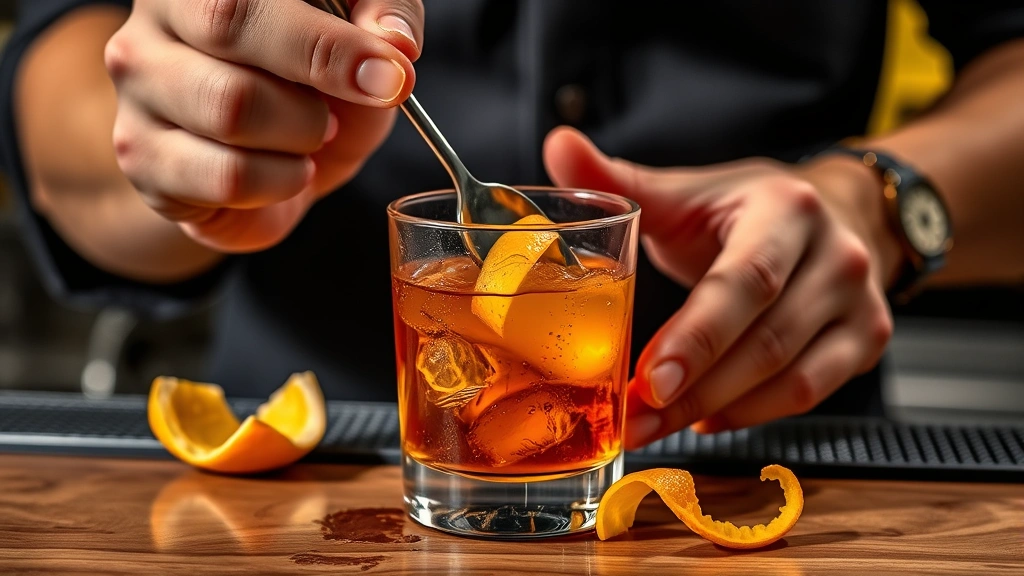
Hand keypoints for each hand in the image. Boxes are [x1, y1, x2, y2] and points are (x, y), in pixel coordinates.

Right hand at [105, 0, 422, 251]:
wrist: (272, 163)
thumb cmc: (315, 83)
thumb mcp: (364, 39)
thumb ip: (385, 15)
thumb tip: (395, 42)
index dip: (326, 40)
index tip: (389, 76)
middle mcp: (154, 19)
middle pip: (227, 28)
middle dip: (312, 83)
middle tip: (340, 114)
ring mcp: (137, 88)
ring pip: (229, 107)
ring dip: (300, 136)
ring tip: (311, 137)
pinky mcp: (141, 156)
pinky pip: (225, 175)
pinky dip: (280, 181)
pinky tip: (288, 172)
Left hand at [543, 127, 897, 447]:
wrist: (833, 214)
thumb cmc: (745, 210)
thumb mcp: (686, 192)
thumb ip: (619, 180)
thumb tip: (558, 145)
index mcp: (786, 210)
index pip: (744, 282)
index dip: (697, 337)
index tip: (646, 379)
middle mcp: (836, 255)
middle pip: (765, 340)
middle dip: (694, 389)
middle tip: (634, 418)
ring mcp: (860, 302)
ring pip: (790, 378)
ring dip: (715, 410)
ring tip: (654, 424)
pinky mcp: (868, 340)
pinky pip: (810, 394)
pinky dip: (753, 414)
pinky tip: (706, 418)